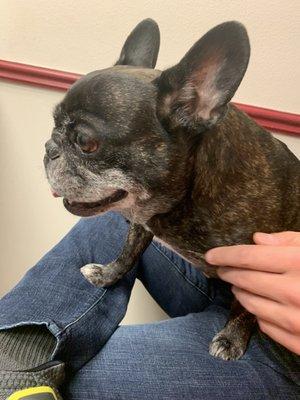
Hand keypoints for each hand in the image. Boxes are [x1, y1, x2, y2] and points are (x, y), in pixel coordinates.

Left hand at [205, 232, 299, 354]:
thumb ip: (288, 241)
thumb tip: (256, 239)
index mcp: (299, 262)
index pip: (248, 256)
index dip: (225, 254)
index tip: (211, 254)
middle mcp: (294, 291)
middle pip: (244, 279)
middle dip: (228, 272)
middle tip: (222, 269)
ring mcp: (295, 319)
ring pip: (250, 303)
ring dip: (240, 292)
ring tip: (239, 285)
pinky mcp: (298, 341)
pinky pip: (265, 325)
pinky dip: (258, 313)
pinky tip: (261, 305)